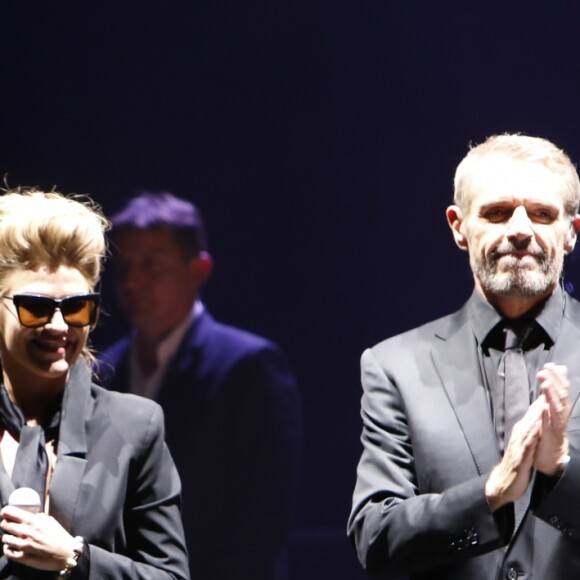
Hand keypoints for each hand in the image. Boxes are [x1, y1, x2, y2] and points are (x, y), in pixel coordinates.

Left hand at [0, 505, 76, 571]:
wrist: (66, 553)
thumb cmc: (60, 536)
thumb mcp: (51, 521)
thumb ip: (39, 517)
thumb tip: (31, 515)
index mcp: (33, 521)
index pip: (10, 513)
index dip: (5, 512)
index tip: (5, 513)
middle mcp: (26, 532)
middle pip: (4, 525)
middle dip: (6, 524)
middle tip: (10, 525)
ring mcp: (23, 546)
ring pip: (4, 538)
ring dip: (8, 537)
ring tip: (14, 537)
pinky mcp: (22, 557)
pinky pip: (7, 551)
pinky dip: (8, 548)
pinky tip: (14, 546)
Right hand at [485, 396, 543, 510]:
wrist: (502, 483)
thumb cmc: (516, 465)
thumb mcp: (524, 446)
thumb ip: (530, 433)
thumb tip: (537, 421)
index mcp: (521, 432)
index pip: (533, 413)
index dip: (542, 399)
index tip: (551, 386)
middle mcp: (519, 434)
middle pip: (532, 414)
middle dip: (541, 400)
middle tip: (549, 385)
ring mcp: (519, 444)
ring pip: (530, 425)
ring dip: (537, 413)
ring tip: (545, 400)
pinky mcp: (521, 456)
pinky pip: (528, 443)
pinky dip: (533, 433)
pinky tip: (538, 427)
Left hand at [534, 362, 569, 475]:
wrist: (551, 456)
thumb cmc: (550, 428)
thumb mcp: (552, 407)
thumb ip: (554, 390)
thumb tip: (559, 369)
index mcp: (560, 407)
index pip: (561, 389)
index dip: (557, 376)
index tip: (549, 364)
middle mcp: (561, 415)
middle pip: (560, 396)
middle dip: (554, 382)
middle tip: (545, 370)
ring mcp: (556, 425)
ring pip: (556, 408)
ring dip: (551, 395)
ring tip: (546, 384)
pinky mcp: (550, 436)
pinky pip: (549, 425)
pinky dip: (547, 415)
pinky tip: (544, 407)